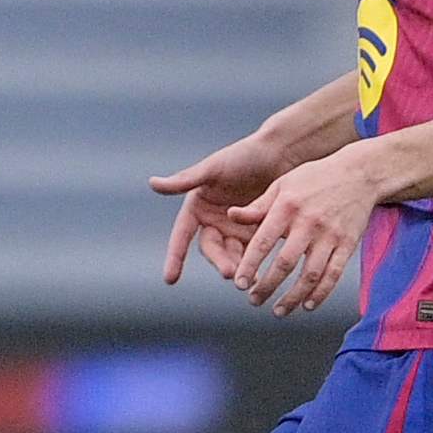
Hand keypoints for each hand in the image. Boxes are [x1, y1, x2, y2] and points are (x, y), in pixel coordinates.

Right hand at [151, 131, 291, 287]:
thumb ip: (185, 180)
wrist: (280, 154)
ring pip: (231, 255)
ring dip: (237, 267)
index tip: (170, 279)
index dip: (175, 256)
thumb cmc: (243, 156)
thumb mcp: (213, 168)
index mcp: (197, 207)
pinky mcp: (256, 233)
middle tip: (230, 272)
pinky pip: (252, 253)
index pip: (181, 235)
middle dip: (219, 261)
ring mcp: (235, 229)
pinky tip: (260, 275)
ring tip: (246, 277)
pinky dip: (254, 264)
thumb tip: (152, 183)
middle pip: (210, 248)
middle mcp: (213, 221)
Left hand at [225, 145, 381, 318]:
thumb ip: (258, 206)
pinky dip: (322, 293)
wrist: (359, 173)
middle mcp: (308, 223)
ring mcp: (330, 235)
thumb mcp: (283, 184)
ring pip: (311, 274)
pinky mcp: (348, 244)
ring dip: (293, 297)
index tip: (239, 284)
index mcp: (287, 207)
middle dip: (267, 286)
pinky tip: (308, 305)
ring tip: (278, 311)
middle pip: (285, 263)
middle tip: (254, 300)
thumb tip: (230, 216)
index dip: (250, 265)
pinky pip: (334, 274)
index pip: (263, 242)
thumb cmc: (314, 178)